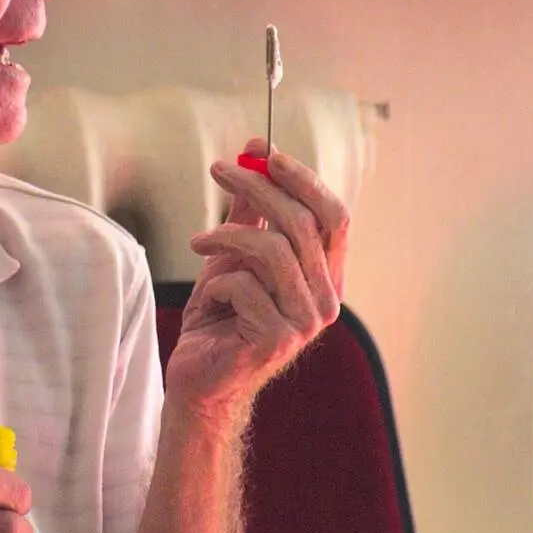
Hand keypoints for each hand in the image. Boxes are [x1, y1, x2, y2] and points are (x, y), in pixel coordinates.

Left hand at [168, 137, 349, 425]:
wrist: (200, 381)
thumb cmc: (220, 318)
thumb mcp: (234, 254)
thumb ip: (249, 209)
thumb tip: (257, 151)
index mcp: (327, 277)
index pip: (334, 216)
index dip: (303, 179)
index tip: (263, 154)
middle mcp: (326, 300)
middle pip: (301, 223)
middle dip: (256, 187)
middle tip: (219, 170)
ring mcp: (305, 322)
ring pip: (272, 249)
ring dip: (225, 236)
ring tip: (198, 242)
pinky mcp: (277, 339)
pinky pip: (244, 284)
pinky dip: (216, 284)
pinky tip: (209, 300)